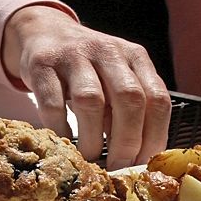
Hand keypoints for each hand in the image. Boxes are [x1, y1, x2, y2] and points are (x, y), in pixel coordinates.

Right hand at [2, 5, 171, 169]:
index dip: (153, 137)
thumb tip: (138, 159)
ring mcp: (74, 55)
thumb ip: (130, 111)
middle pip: (128, 99)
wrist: (45, 34)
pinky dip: (61, 129)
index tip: (143, 165)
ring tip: (91, 159)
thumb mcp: (117, 81)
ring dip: (93, 139)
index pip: (157, 99)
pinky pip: (53, 103)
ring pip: (91, 101)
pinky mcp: (43, 64)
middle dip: (127, 141)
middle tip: (118, 166)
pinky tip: (66, 143)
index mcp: (136, 58)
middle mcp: (108, 52)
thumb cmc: (88, 70)